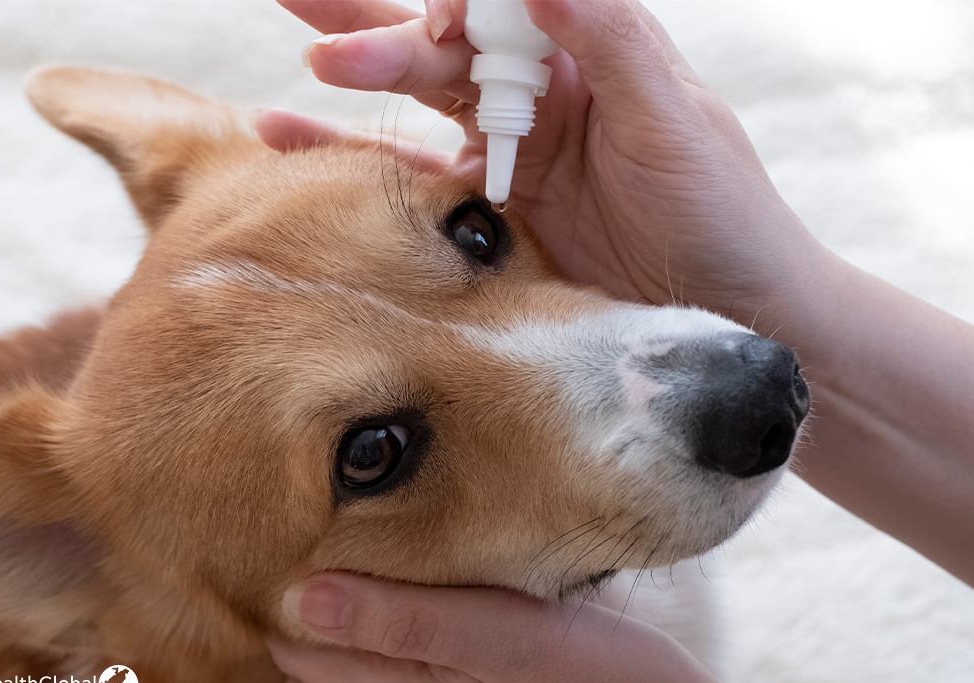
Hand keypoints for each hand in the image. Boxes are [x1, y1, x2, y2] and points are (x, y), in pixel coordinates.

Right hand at [261, 0, 832, 334]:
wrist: (729, 312)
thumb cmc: (720, 211)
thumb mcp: (672, 121)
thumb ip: (611, 41)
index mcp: (588, 54)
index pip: (507, 4)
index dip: (465, 3)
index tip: (443, 21)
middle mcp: (540, 95)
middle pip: (447, 44)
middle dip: (384, 25)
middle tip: (312, 10)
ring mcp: (508, 154)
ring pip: (420, 102)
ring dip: (362, 79)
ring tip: (309, 60)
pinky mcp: (484, 216)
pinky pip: (410, 181)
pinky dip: (352, 159)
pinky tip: (293, 140)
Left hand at [270, 572, 747, 682]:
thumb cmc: (600, 682)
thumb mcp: (506, 640)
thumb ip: (406, 621)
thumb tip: (306, 596)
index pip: (301, 653)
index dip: (282, 600)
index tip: (283, 545)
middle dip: (291, 634)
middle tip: (295, 569)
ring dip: (325, 657)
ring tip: (333, 600)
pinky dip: (364, 677)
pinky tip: (389, 637)